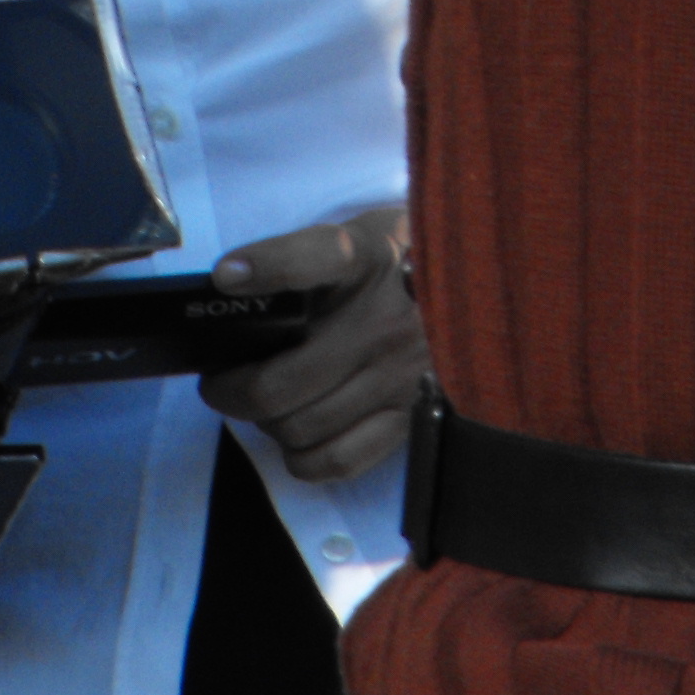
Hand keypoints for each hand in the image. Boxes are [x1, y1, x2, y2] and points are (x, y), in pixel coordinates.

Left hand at [197, 205, 420, 482]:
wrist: (477, 292)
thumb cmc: (394, 265)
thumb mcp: (360, 236)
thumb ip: (306, 258)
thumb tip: (230, 291)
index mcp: (370, 257)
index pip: (318, 257)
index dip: (269, 266)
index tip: (225, 278)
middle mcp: (386, 320)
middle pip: (283, 380)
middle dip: (229, 388)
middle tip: (217, 382)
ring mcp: (400, 376)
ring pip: (301, 425)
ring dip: (263, 422)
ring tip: (258, 406)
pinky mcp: (411, 418)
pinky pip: (338, 459)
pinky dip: (301, 457)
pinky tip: (295, 437)